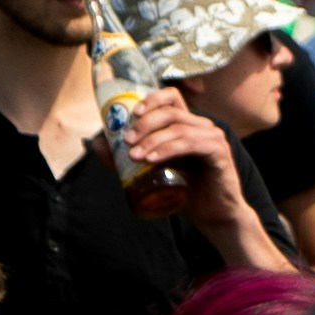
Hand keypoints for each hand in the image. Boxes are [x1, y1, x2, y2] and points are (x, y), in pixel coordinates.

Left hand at [125, 88, 246, 231]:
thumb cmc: (185, 194)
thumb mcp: (151, 173)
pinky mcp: (219, 152)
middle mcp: (202, 126)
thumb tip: (95, 143)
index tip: (133, 114)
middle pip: (171, 110)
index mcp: (188, 125)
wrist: (214, 217)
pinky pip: (190, 143)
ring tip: (134, 155)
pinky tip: (152, 159)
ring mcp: (213, 137)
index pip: (171, 97)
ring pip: (178, 127)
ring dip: (152, 139)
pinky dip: (168, 149)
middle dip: (145, 123)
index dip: (152, 100)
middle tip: (127, 140)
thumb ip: (126, 158)